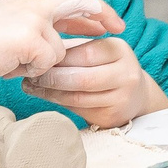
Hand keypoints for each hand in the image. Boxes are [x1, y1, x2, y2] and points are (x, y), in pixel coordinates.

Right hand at [0, 0, 122, 85]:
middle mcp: (33, 6)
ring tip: (8, 61)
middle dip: (103, 15)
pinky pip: (46, 65)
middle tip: (120, 28)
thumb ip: (7, 4)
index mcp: (25, 1)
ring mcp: (33, 21)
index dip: (91, 9)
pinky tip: (7, 66)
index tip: (108, 20)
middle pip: (79, 3)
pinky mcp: (30, 39)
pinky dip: (29, 72)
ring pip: (58, 51)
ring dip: (38, 65)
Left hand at [26, 35, 167, 126]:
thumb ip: (75, 50)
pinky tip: (47, 97)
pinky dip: (58, 103)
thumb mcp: (99, 52)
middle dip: (52, 78)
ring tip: (33, 87)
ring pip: (77, 98)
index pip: (84, 54)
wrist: (135, 95)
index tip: (39, 59)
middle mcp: (125, 74)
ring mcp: (121, 98)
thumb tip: (39, 50)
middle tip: (32, 77)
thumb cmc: (107, 68)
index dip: (58, 58)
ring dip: (50, 93)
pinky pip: (79, 110)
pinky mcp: (111, 117)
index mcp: (120, 50)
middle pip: (81, 78)